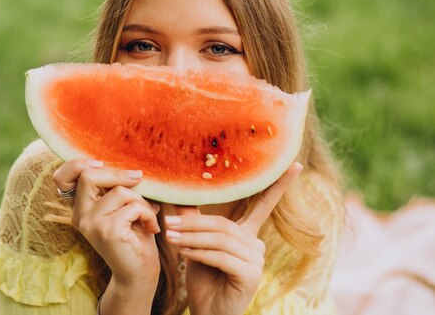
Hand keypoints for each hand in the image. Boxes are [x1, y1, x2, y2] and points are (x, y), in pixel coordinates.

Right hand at [53, 160, 160, 289]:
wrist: (138, 274)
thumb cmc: (134, 238)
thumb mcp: (122, 207)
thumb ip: (115, 188)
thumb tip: (129, 167)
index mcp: (81, 208)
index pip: (63, 177)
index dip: (78, 164)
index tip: (100, 163)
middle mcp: (80, 215)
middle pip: (89, 175)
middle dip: (118, 174)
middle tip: (139, 178)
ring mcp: (91, 223)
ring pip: (119, 191)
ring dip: (142, 201)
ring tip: (149, 215)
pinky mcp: (107, 231)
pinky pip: (133, 206)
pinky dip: (148, 213)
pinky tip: (152, 227)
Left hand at [165, 162, 303, 314]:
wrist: (208, 312)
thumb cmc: (205, 279)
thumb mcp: (197, 245)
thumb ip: (194, 221)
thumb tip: (179, 195)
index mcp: (248, 234)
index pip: (263, 205)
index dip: (279, 185)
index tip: (296, 164)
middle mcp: (256, 244)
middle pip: (223, 223)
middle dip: (193, 224)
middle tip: (167, 224)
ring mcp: (256, 260)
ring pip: (220, 238)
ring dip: (191, 237)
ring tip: (170, 238)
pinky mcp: (250, 274)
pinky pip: (221, 256)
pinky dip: (199, 253)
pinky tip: (183, 253)